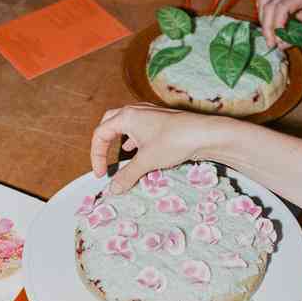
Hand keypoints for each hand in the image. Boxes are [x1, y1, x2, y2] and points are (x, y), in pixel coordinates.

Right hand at [91, 103, 220, 193]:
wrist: (205, 134)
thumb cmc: (174, 141)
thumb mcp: (146, 161)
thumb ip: (127, 175)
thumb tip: (113, 189)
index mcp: (126, 116)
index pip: (100, 134)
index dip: (96, 155)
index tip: (102, 174)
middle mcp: (136, 111)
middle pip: (109, 123)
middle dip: (103, 142)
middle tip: (102, 158)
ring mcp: (150, 114)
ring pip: (126, 124)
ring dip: (120, 139)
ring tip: (121, 155)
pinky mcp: (161, 120)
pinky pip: (140, 128)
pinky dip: (135, 140)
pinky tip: (139, 150)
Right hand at [257, 0, 301, 47]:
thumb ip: (299, 36)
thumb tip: (280, 44)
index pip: (281, 7)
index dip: (277, 25)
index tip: (278, 40)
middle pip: (269, 5)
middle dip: (268, 27)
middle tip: (272, 44)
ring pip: (263, 2)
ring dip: (264, 21)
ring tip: (270, 36)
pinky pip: (264, 0)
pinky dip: (262, 12)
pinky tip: (268, 24)